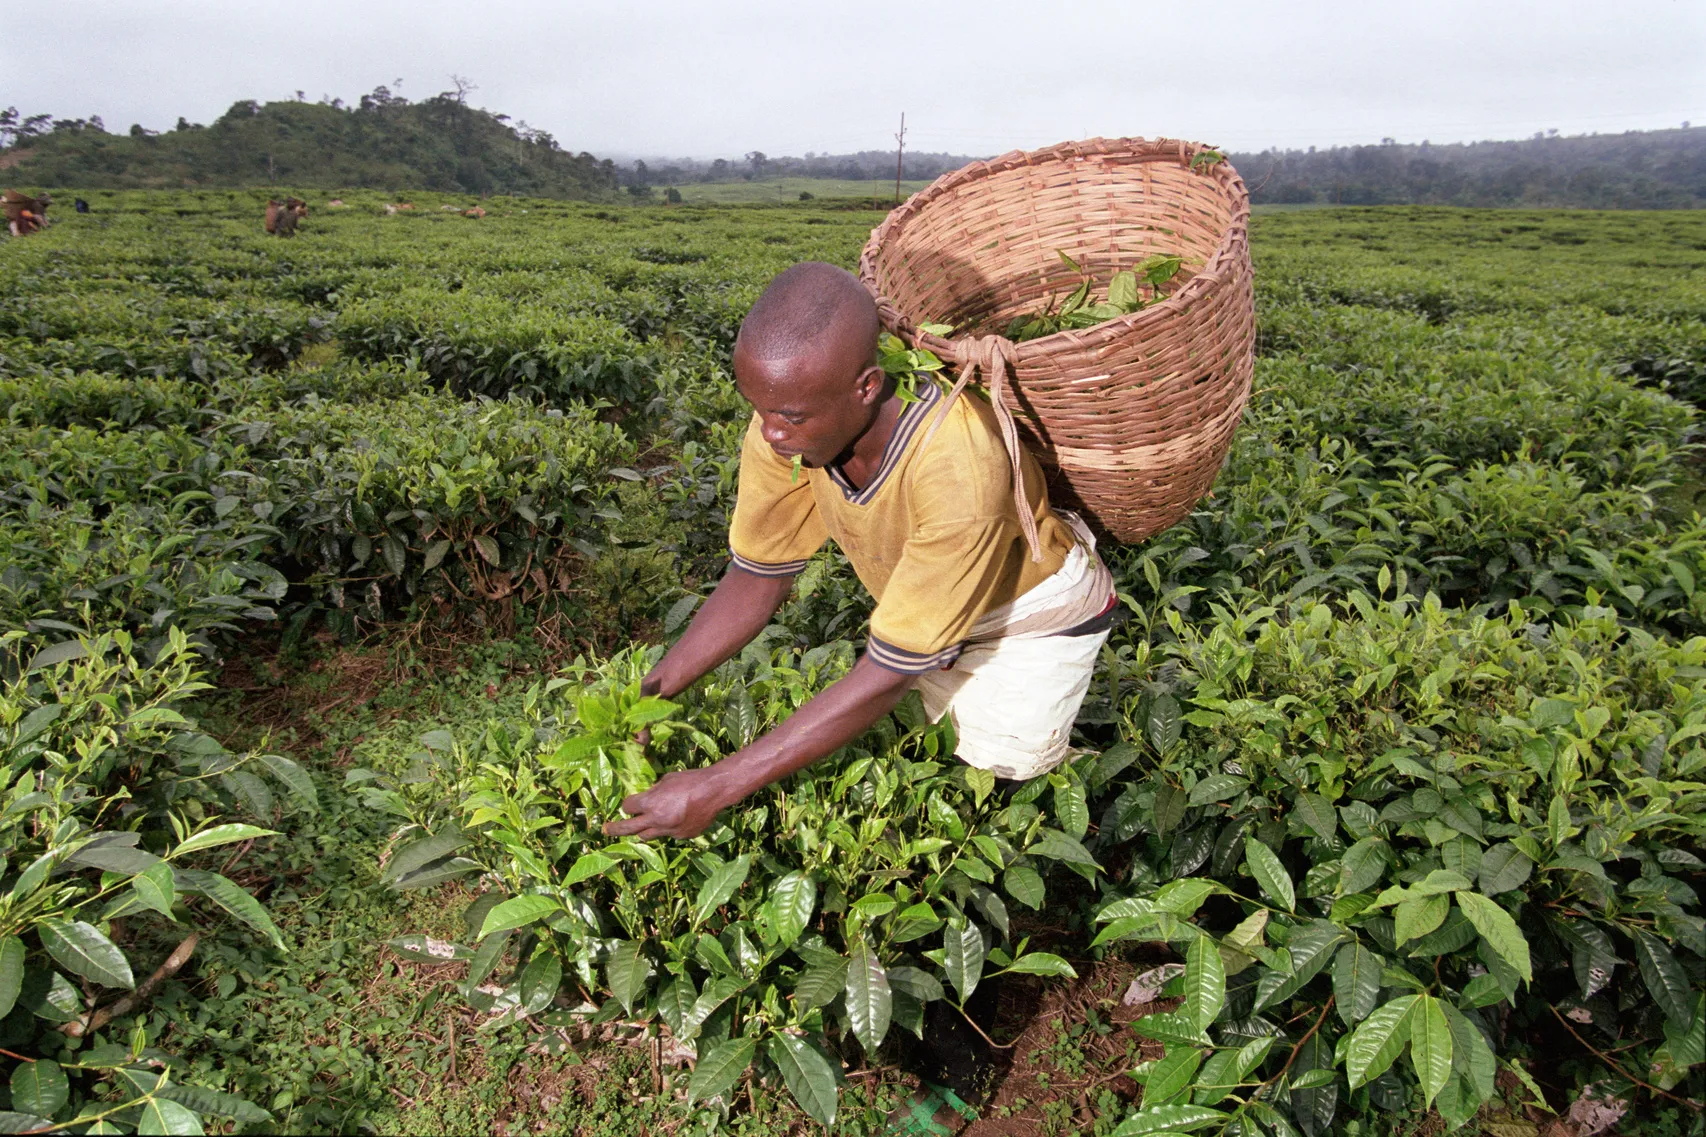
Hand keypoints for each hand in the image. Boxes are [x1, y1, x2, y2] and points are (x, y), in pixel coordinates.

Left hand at [603, 766, 729, 840]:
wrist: (715, 791)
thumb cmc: (690, 780)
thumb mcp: (667, 780)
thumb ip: (654, 791)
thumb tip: (649, 796)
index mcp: (650, 803)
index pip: (628, 807)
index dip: (629, 804)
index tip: (630, 803)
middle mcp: (656, 820)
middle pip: (629, 828)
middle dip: (616, 828)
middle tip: (606, 829)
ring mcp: (669, 831)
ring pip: (649, 836)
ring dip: (643, 830)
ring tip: (639, 828)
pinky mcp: (682, 836)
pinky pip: (669, 834)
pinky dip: (668, 828)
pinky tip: (676, 819)